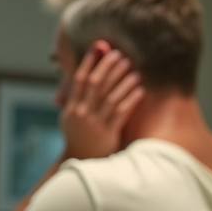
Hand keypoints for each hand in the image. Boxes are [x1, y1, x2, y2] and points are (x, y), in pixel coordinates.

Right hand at [60, 40, 145, 159]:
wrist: (81, 162)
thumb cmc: (79, 138)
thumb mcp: (71, 118)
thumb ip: (75, 100)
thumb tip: (79, 78)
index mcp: (72, 107)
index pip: (79, 79)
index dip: (90, 63)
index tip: (100, 48)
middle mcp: (82, 113)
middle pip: (95, 84)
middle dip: (108, 68)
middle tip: (121, 55)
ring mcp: (94, 124)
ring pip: (110, 97)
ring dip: (123, 82)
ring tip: (134, 71)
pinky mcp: (108, 134)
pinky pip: (121, 113)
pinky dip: (131, 100)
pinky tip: (140, 90)